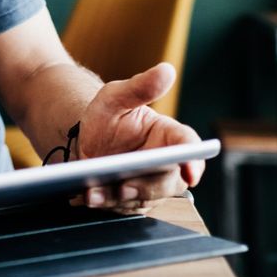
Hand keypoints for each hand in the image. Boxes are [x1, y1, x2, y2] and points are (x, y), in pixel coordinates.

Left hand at [73, 63, 203, 213]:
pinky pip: (122, 207)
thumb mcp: (117, 96)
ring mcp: (149, 184)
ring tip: (94, 192)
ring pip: (143, 198)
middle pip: (168, 181)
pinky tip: (86, 196)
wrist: (84, 137)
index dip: (193, 160)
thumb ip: (140, 87)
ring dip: (119, 198)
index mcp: (170, 136)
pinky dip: (105, 203)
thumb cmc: (107, 115)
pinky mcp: (132, 200)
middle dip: (146, 186)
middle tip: (125, 186)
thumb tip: (166, 70)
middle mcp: (165, 164)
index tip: (189, 171)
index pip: (188, 146)